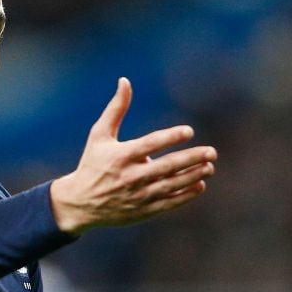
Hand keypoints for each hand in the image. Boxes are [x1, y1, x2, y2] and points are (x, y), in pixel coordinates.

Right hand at [50, 77, 216, 235]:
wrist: (80, 204)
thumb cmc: (92, 164)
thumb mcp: (99, 135)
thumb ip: (116, 109)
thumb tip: (125, 81)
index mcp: (121, 156)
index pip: (150, 145)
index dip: (170, 137)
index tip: (189, 131)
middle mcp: (131, 177)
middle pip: (166, 167)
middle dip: (191, 159)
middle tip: (211, 152)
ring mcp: (138, 196)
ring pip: (171, 185)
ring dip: (193, 176)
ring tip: (209, 167)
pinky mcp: (143, 211)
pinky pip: (169, 203)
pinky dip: (185, 195)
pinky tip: (200, 185)